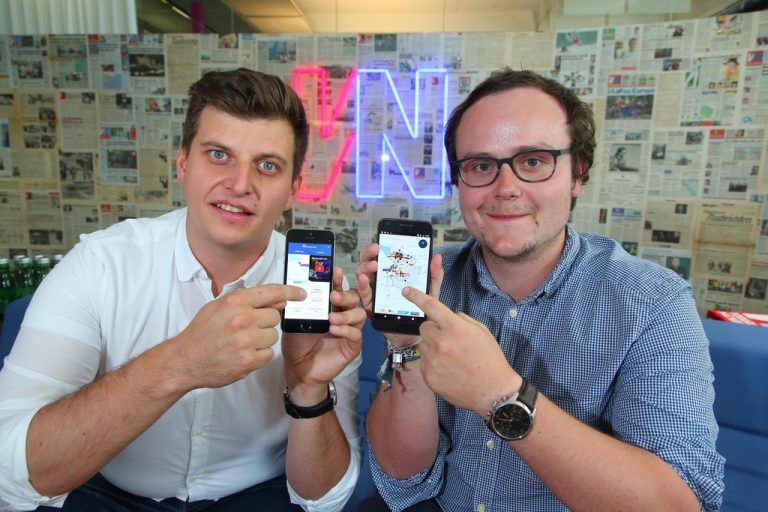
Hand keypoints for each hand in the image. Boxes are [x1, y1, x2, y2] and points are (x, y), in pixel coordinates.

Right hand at [170, 284, 306, 390]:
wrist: (185, 360)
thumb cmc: (202, 333)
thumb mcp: (219, 306)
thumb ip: (248, 301)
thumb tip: (278, 300)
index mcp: (235, 302)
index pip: (271, 292)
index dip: (290, 291)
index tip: (301, 293)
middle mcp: (242, 320)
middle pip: (274, 317)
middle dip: (264, 322)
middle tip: (247, 328)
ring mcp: (246, 342)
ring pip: (273, 336)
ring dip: (262, 339)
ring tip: (242, 342)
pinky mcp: (249, 361)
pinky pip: (268, 354)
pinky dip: (259, 355)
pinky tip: (243, 354)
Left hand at [282, 267, 365, 403]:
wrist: (298, 369)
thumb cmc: (297, 343)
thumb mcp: (295, 320)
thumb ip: (300, 305)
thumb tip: (296, 287)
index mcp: (330, 306)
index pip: (339, 288)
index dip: (339, 279)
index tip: (335, 271)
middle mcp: (342, 315)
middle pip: (355, 298)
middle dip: (347, 294)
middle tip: (334, 296)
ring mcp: (349, 330)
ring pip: (359, 315)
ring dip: (347, 314)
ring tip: (331, 318)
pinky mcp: (352, 346)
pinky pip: (356, 335)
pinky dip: (346, 330)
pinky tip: (335, 330)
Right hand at [356, 242, 443, 347]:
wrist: (415, 334)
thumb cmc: (420, 311)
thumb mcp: (430, 291)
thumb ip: (433, 274)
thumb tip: (437, 256)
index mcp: (393, 274)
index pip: (384, 256)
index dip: (382, 246)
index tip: (384, 240)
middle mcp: (381, 280)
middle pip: (370, 261)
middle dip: (369, 252)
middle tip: (376, 248)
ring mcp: (374, 292)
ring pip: (363, 275)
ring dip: (365, 266)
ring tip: (374, 264)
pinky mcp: (371, 305)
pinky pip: (363, 294)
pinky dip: (362, 285)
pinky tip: (365, 279)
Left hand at [402, 286, 521, 416]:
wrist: (493, 391)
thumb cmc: (489, 358)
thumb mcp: (480, 331)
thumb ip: (460, 320)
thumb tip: (446, 317)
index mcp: (454, 327)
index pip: (430, 306)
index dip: (416, 296)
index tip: (406, 291)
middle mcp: (440, 342)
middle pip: (424, 327)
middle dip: (434, 330)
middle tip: (448, 340)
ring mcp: (433, 361)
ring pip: (423, 345)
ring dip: (433, 347)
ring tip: (451, 358)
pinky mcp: (429, 376)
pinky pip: (424, 362)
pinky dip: (433, 363)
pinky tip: (449, 370)